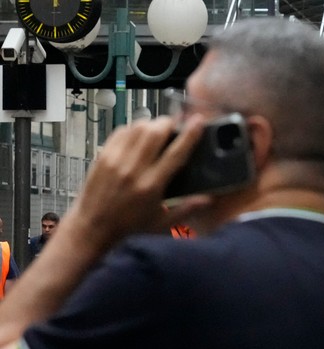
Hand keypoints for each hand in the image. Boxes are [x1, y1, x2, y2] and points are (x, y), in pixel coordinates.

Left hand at [62, 115, 205, 252]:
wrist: (91, 228)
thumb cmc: (130, 226)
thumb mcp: (162, 224)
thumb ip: (187, 210)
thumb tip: (208, 199)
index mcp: (151, 186)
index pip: (175, 153)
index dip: (190, 134)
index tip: (198, 121)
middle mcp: (133, 170)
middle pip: (154, 132)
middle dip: (168, 123)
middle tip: (174, 126)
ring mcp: (115, 160)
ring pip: (138, 128)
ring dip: (151, 124)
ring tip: (156, 130)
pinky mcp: (102, 156)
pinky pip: (121, 131)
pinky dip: (133, 129)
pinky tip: (138, 136)